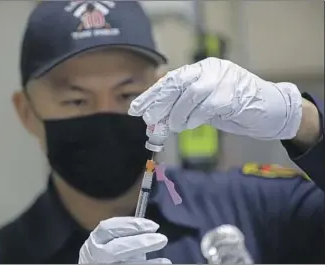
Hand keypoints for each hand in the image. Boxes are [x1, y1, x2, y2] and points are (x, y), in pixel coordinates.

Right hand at [78, 217, 170, 263]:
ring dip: (147, 264)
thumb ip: (124, 233)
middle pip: (115, 250)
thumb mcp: (110, 238)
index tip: (153, 225)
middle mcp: (95, 255)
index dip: (130, 225)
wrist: (98, 263)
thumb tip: (148, 227)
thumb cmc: (107, 249)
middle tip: (162, 239)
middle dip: (140, 243)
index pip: (108, 228)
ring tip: (165, 261)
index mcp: (95, 239)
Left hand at [128, 57, 302, 139]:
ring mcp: (223, 79)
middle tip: (148, 118)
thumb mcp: (205, 105)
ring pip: (190, 94)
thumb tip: (158, 118)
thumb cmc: (236, 108)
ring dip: (177, 113)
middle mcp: (211, 69)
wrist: (272, 111)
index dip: (152, 94)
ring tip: (172, 126)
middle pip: (177, 82)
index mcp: (203, 69)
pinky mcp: (233, 94)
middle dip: (159, 102)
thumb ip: (185, 107)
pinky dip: (193, 118)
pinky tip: (188, 125)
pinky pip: (206, 106)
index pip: (171, 79)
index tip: (136, 109)